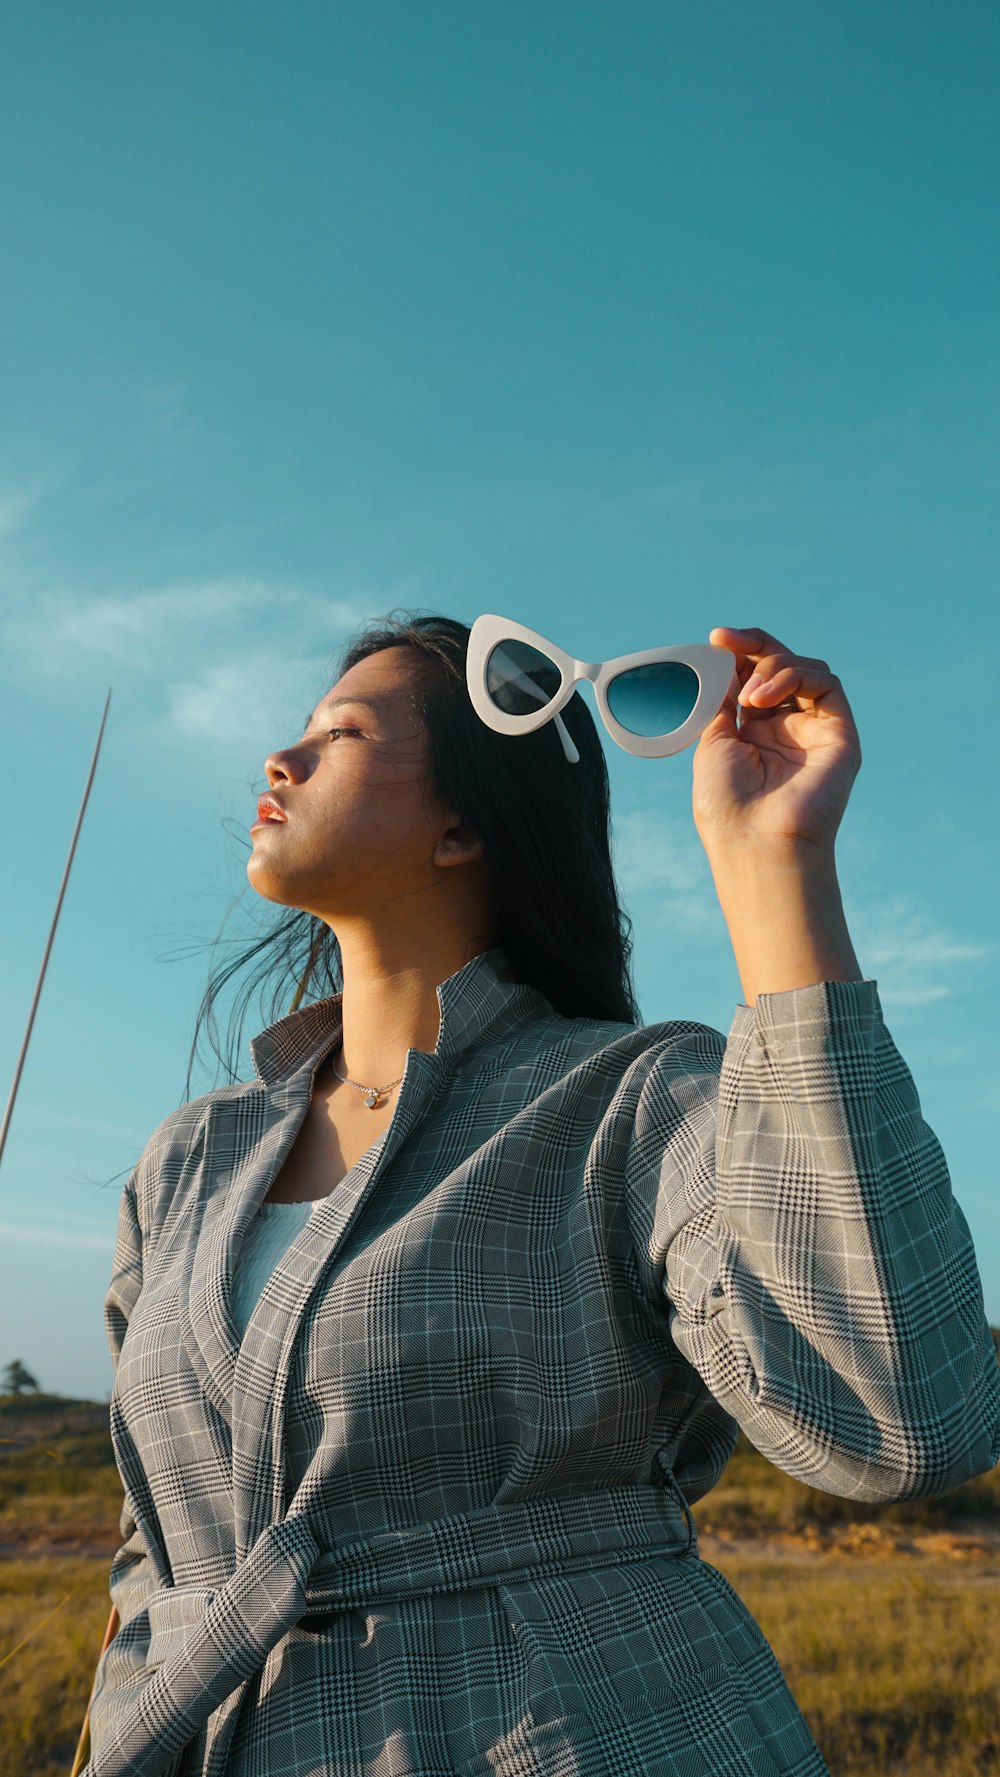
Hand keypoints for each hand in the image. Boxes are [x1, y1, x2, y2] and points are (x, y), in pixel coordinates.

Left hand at [691, 626, 862, 856]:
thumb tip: (723, 660)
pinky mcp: (840, 735)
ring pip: (806, 670)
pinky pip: (828, 684)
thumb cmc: (727, 804)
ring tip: (749, 696)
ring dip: (773, 667)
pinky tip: (764, 697)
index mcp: (754, 734)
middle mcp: (787, 730)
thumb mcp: (713, 741)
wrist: (756, 843)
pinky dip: (795, 676)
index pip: (753, 678)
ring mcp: (815, 731)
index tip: (715, 639)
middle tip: (725, 640)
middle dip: (754, 645)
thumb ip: (721, 699)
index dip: (738, 654)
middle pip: (781, 667)